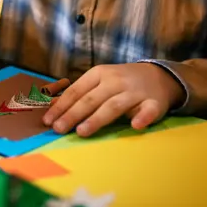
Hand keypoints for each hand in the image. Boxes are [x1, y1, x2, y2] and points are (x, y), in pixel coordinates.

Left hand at [42, 63, 184, 136]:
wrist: (158, 76)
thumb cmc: (120, 82)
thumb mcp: (98, 81)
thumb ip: (79, 94)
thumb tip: (53, 108)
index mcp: (99, 74)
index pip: (76, 91)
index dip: (61, 106)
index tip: (48, 121)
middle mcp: (115, 81)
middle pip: (91, 99)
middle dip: (73, 114)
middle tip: (59, 129)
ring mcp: (135, 91)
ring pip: (113, 106)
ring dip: (97, 119)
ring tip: (82, 132)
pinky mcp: (154, 102)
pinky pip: (149, 110)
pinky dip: (143, 117)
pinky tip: (135, 126)